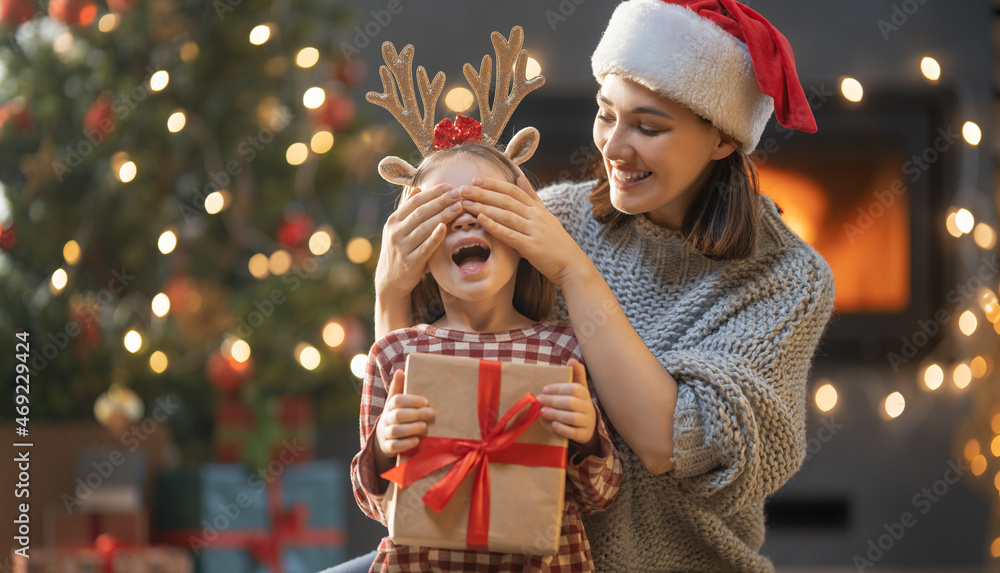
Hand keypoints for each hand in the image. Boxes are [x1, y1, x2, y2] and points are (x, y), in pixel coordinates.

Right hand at [374, 370, 433, 471]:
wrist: (383, 440)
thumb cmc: (396, 417)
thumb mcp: (396, 403)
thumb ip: (399, 388)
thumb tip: (401, 371)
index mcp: (389, 406)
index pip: (396, 400)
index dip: (411, 400)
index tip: (425, 401)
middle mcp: (386, 419)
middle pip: (397, 415)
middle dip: (414, 414)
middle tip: (430, 413)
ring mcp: (386, 434)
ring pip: (395, 431)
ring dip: (411, 428)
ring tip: (424, 427)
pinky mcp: (388, 447)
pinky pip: (394, 446)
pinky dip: (405, 444)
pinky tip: (417, 441)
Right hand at [375, 182, 462, 301]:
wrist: (390, 281)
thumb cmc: (400, 251)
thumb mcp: (398, 229)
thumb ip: (408, 210)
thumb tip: (417, 189)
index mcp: (393, 221)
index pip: (415, 202)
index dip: (432, 193)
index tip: (448, 186)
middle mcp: (396, 232)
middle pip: (421, 212)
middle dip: (441, 201)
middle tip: (458, 193)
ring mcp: (402, 247)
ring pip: (424, 227)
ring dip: (443, 215)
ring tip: (458, 207)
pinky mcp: (411, 262)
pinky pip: (425, 248)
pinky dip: (435, 237)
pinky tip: (445, 228)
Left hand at [459, 175, 587, 287]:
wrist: (572, 265)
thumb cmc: (556, 243)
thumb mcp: (546, 216)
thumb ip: (532, 197)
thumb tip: (520, 178)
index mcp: (537, 209)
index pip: (513, 190)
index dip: (493, 184)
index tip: (475, 179)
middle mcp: (535, 216)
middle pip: (506, 200)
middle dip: (483, 193)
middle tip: (463, 189)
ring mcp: (534, 231)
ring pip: (505, 214)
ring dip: (484, 207)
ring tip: (466, 203)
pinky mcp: (531, 247)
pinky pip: (510, 234)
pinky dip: (495, 226)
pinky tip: (481, 220)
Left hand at [537, 359, 596, 446]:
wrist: (588, 427)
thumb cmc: (578, 404)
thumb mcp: (578, 389)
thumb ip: (576, 375)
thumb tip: (572, 359)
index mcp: (585, 394)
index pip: (574, 389)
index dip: (559, 388)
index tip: (544, 389)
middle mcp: (588, 407)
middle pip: (571, 403)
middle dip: (553, 401)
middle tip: (539, 400)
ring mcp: (587, 422)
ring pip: (572, 418)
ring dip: (556, 414)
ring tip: (542, 412)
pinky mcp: (584, 435)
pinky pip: (574, 433)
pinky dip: (563, 429)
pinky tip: (553, 425)